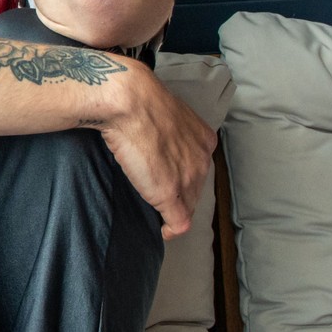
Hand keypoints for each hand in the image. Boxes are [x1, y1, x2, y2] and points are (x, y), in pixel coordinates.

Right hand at [95, 66, 217, 238]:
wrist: (128, 101)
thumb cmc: (138, 101)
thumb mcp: (163, 115)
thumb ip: (168, 132)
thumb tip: (156, 143)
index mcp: (203, 139)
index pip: (198, 168)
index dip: (183, 177)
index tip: (167, 179)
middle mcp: (202, 159)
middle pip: (195, 187)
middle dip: (181, 195)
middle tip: (160, 197)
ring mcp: (188, 178)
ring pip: (188, 204)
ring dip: (174, 210)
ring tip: (159, 212)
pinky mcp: (170, 194)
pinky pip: (178, 222)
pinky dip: (170, 229)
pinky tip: (163, 230)